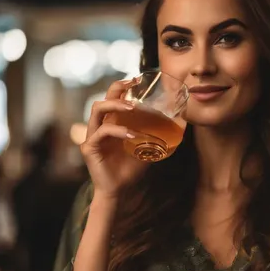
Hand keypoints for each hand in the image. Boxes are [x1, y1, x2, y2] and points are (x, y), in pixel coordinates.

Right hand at [80, 78, 147, 198]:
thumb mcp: (148, 148)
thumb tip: (180, 123)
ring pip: (97, 110)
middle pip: (102, 99)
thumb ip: (157, 135)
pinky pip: (102, 132)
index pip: (112, 99)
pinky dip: (118, 131)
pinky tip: (132, 135)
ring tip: (133, 108)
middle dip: (117, 89)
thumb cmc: (130, 170)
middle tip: (133, 86)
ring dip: (116, 106)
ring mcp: (92, 136)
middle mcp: (99, 127)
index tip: (136, 79)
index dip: (122, 87)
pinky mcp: (89, 148)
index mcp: (111, 124)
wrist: (119, 191)